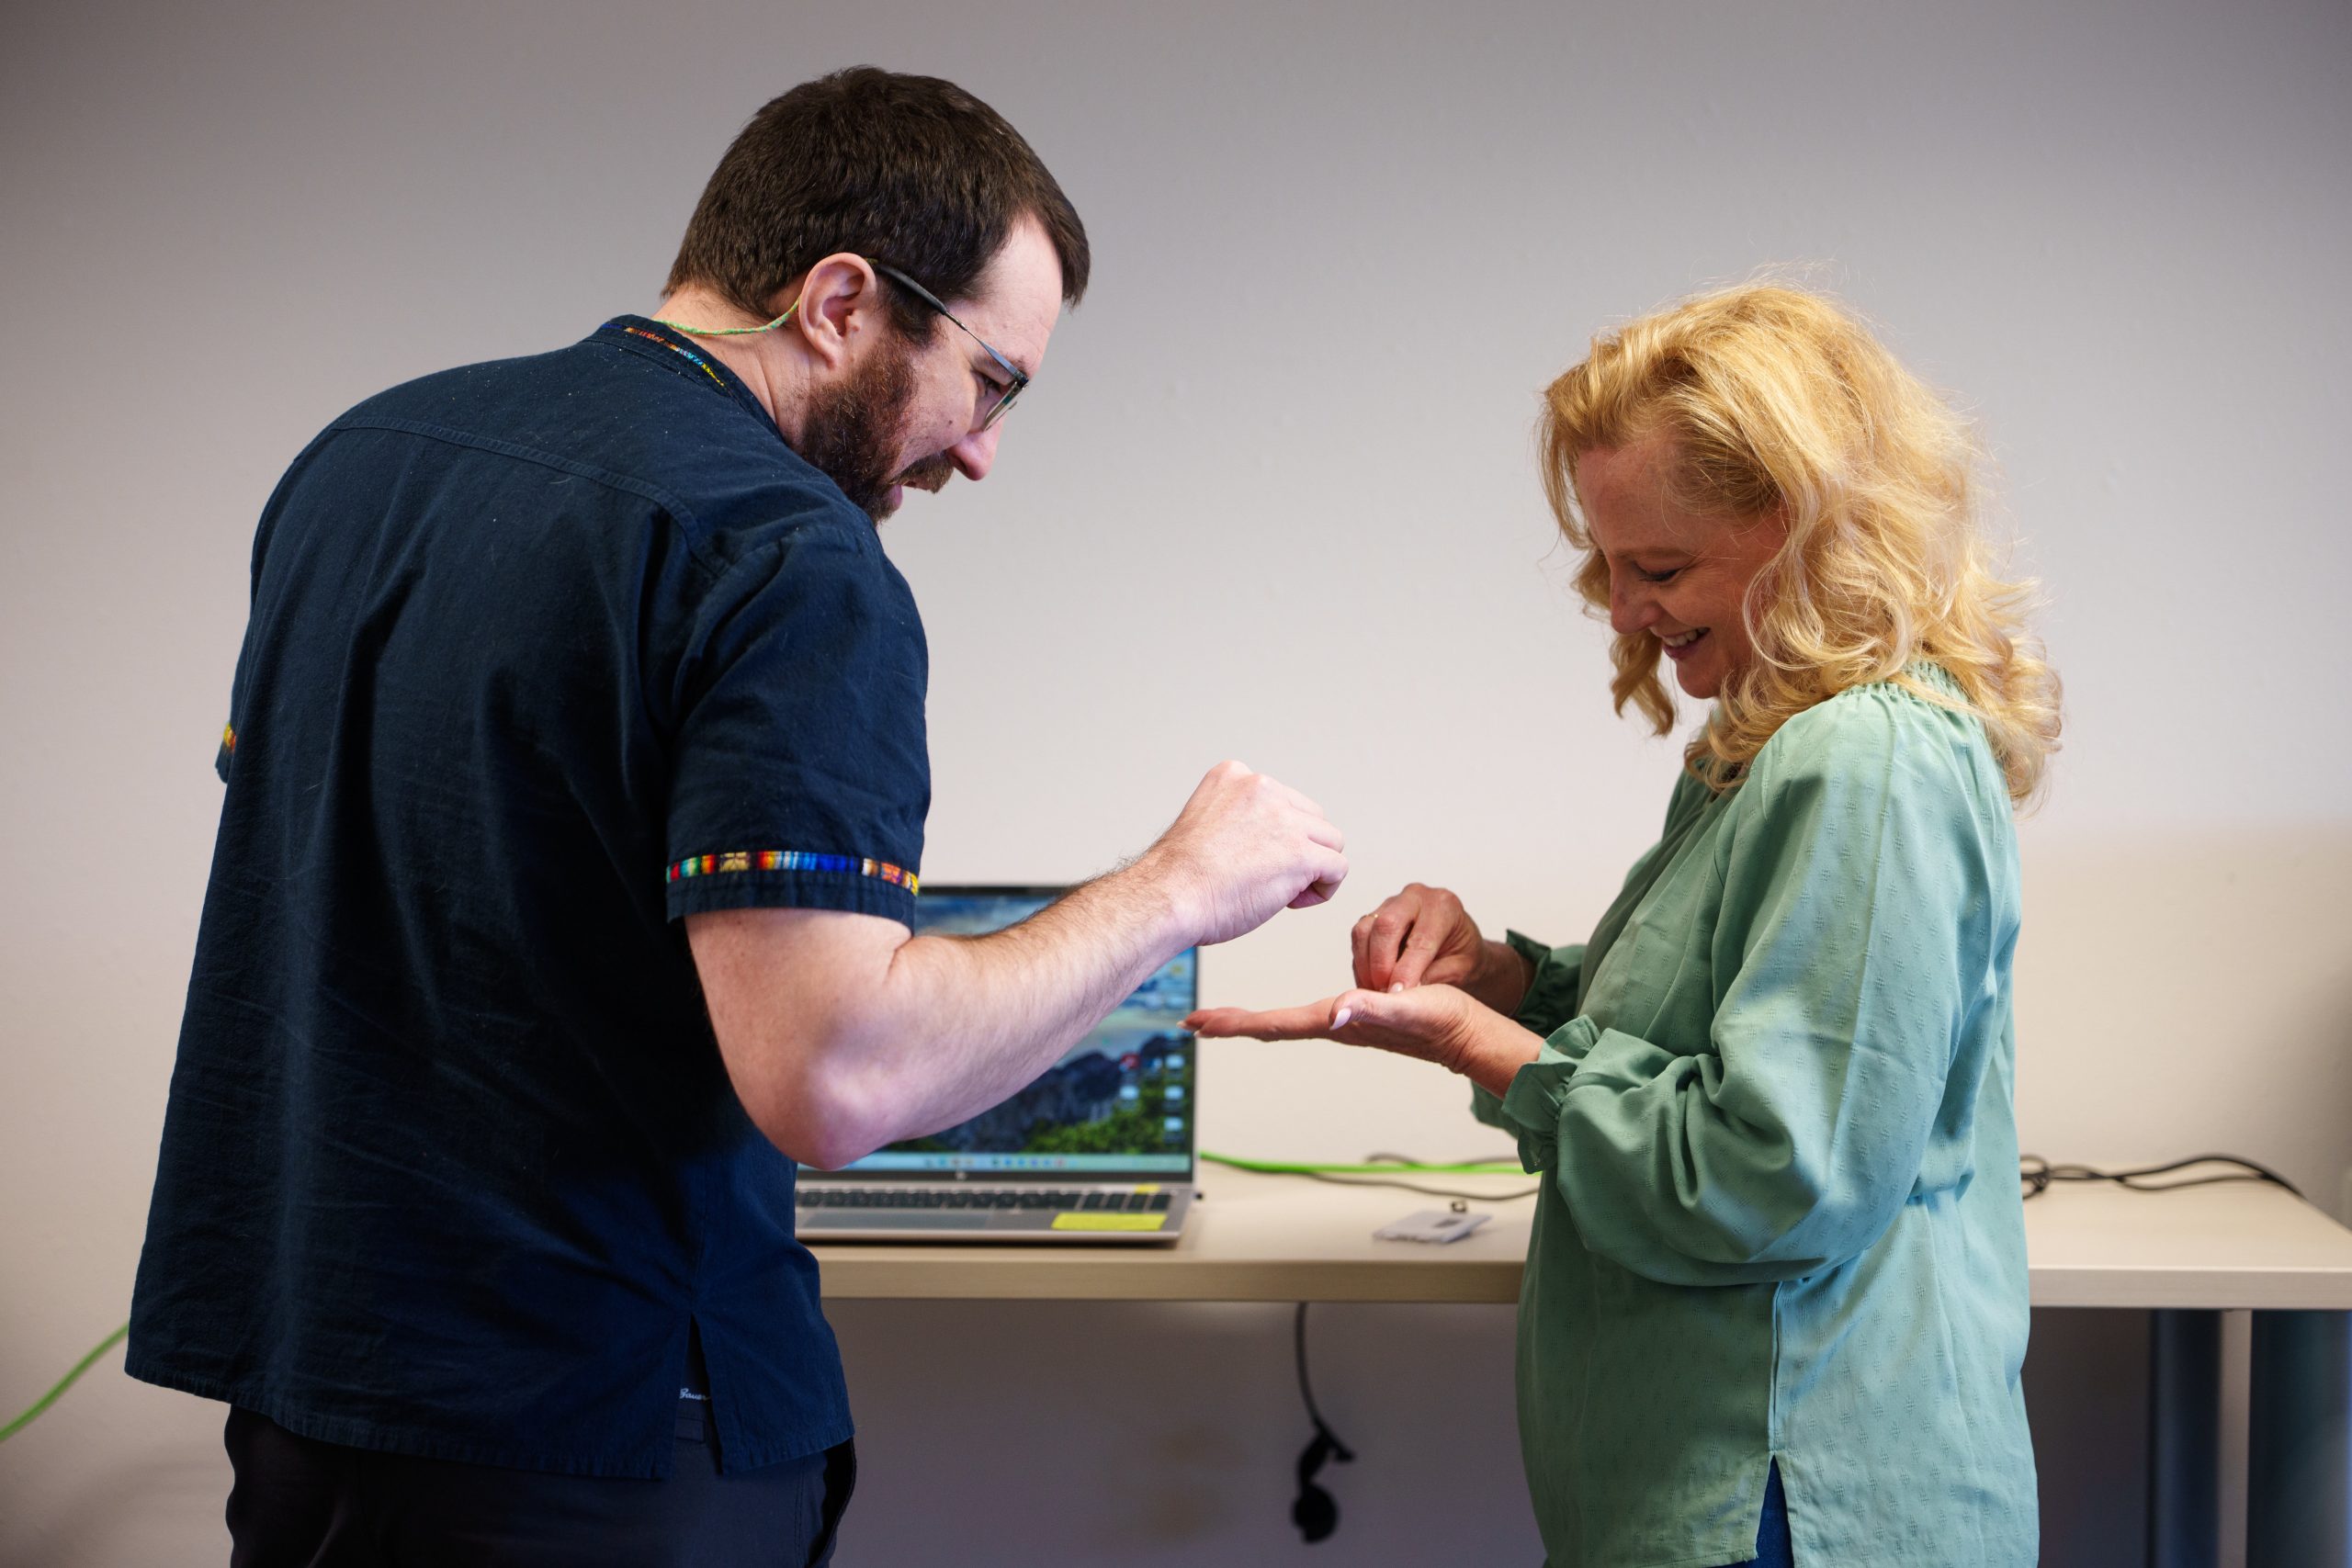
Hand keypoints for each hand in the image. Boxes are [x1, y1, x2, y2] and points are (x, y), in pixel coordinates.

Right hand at [1141, 761, 1347, 945]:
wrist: (1169, 896)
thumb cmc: (1179, 877)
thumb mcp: (1206, 821)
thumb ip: (1241, 819)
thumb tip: (1274, 842)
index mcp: (1235, 776)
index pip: (1282, 801)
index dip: (1276, 836)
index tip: (1250, 859)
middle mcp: (1262, 788)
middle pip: (1311, 818)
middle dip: (1298, 849)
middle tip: (1266, 878)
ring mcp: (1283, 818)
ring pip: (1330, 841)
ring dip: (1313, 868)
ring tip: (1280, 891)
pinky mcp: (1300, 852)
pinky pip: (1338, 868)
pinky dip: (1324, 889)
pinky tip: (1293, 902)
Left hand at [1187, 984, 1485, 1074]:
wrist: (1467, 1034)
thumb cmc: (1441, 1021)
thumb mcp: (1408, 1006)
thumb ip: (1373, 1008)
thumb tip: (1337, 1012)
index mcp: (1336, 1022)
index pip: (1274, 1023)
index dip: (1234, 1022)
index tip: (1198, 1022)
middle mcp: (1333, 1025)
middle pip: (1270, 1026)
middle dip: (1231, 1023)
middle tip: (1193, 1021)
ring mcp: (1342, 1024)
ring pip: (1284, 1024)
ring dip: (1251, 1021)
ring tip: (1222, 1019)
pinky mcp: (1355, 1017)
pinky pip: (1304, 1018)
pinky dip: (1278, 1017)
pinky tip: (1276, 1017)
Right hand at [1352, 882, 1483, 990]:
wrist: (1458, 945)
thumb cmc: (1463, 955)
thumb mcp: (1460, 970)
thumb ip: (1434, 977)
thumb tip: (1403, 994)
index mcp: (1444, 906)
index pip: (1419, 939)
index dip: (1406, 970)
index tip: (1397, 996)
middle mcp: (1415, 897)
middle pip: (1386, 925)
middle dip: (1381, 964)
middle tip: (1383, 995)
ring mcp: (1391, 904)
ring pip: (1365, 930)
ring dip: (1365, 966)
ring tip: (1375, 993)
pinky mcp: (1374, 916)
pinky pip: (1358, 938)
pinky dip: (1361, 964)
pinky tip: (1370, 984)